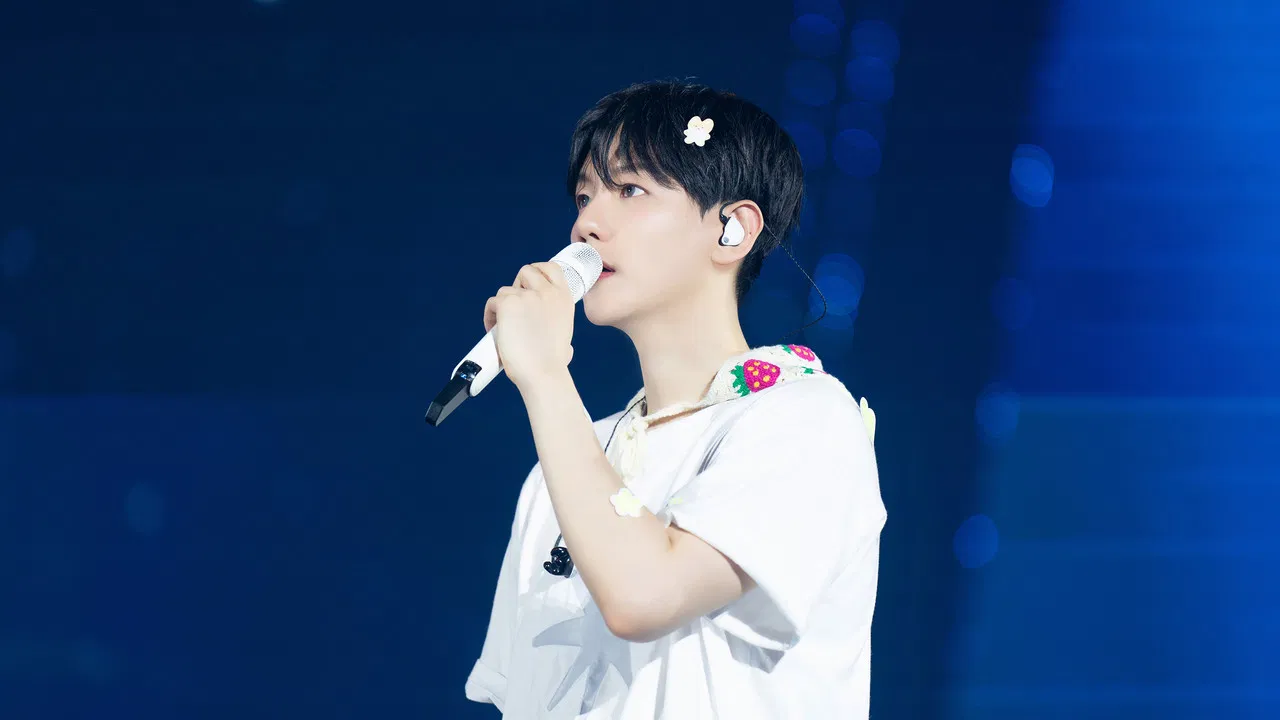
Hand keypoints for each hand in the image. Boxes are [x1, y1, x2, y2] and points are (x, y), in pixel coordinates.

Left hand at [483, 262, 575, 389]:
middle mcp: (547, 292)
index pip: (551, 268)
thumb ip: (557, 324)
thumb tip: (562, 344)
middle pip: (526, 271)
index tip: (529, 285)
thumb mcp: (565, 334)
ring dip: (502, 306)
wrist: (543, 372)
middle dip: (517, 286)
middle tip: (514, 308)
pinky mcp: (508, 303)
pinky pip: (493, 302)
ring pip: (506, 290)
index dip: (538, 271)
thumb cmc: (553, 362)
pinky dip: (490, 316)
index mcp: (564, 297)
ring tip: (503, 326)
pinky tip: (495, 330)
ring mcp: (527, 296)